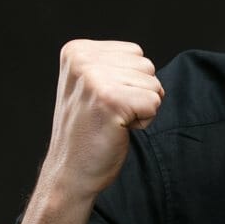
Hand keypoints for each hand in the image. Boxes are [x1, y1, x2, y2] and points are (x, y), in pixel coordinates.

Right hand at [41, 39, 163, 198]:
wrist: (70, 173)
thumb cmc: (87, 132)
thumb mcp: (89, 85)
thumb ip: (111, 65)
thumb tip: (145, 63)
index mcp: (76, 50)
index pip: (135, 53)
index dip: (128, 81)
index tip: (103, 101)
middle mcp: (82, 59)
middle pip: (147, 66)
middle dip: (138, 94)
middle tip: (109, 114)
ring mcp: (95, 79)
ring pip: (154, 84)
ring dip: (141, 108)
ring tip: (113, 121)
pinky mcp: (111, 101)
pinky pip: (154, 103)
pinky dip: (144, 121)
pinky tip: (119, 130)